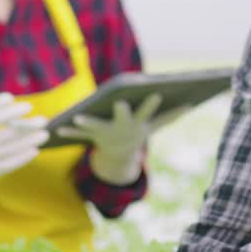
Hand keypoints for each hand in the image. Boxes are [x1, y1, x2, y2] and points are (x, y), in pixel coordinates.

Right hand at [0, 92, 47, 192]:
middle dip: (25, 127)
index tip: (28, 106)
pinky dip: (23, 157)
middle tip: (43, 120)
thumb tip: (9, 98)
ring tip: (45, 134)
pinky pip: (10, 164)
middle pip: (5, 135)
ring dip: (29, 141)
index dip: (10, 113)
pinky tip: (35, 150)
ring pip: (10, 149)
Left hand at [57, 94, 188, 184]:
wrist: (119, 158)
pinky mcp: (91, 135)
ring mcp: (106, 133)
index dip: (151, 104)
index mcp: (138, 124)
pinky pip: (78, 133)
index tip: (156, 93)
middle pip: (122, 118)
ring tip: (78, 116)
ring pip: (96, 126)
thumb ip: (170, 115)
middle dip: (121, 112)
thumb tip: (191, 104)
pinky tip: (59, 127)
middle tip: (120, 103)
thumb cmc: (138, 133)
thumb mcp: (154, 125)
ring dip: (87, 122)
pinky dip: (69, 130)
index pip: (147, 112)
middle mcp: (123, 129)